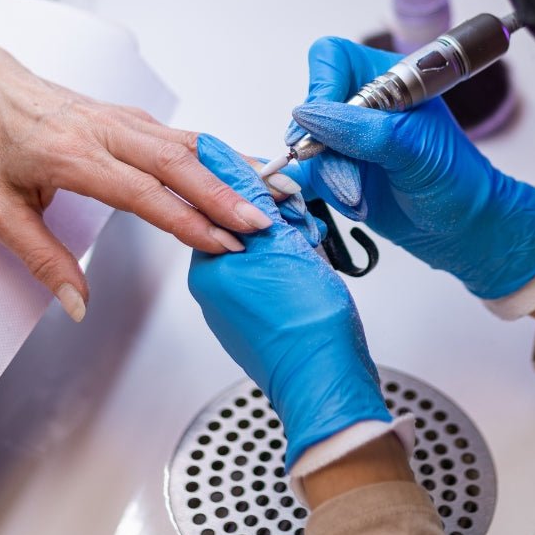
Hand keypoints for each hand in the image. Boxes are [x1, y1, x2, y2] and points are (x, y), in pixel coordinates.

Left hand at [0, 49, 288, 321]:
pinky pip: (188, 136)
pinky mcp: (138, 117)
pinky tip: (249, 168)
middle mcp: (108, 132)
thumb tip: (78, 303)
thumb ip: (43, 259)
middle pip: (179, 163)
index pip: (143, 193)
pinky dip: (223, 154)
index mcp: (74, 157)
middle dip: (225, 195)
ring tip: (273, 193)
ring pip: (192, 143)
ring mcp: (128, 120)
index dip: (187, 220)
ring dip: (234, 170)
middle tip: (261, 223)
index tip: (221, 242)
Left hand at [188, 135, 390, 469]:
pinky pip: (276, 278)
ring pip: (266, 251)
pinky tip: (313, 277)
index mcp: (209, 267)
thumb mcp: (279, 240)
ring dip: (294, 244)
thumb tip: (221, 158)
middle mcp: (216, 288)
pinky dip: (297, 269)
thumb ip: (249, 197)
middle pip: (246, 226)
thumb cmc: (304, 320)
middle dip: (282, 221)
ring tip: (312, 257)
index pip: (222, 205)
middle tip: (304, 231)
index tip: (285, 192)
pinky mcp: (261, 321)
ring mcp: (238, 307)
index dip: (261, 192)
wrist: (325, 376)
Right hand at [287, 37, 534, 299]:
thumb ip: (360, 129)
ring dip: (331, 179)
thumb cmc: (454, 178)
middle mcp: (360, 102)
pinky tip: (352, 204)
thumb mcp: (413, 148)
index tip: (322, 127)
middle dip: (327, 151)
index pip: (331, 59)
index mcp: (387, 76)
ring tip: (361, 199)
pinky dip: (323, 192)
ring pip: (304, 147)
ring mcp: (344, 137)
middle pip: (310, 108)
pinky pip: (305, 174)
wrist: (462, 227)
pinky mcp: (335, 168)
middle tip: (352, 182)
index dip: (322, 87)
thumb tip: (305, 115)